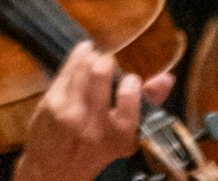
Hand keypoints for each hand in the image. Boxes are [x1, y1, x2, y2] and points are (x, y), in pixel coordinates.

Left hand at [12, 42, 173, 180]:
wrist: (55, 167)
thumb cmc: (96, 148)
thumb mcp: (126, 135)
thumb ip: (148, 105)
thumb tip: (166, 77)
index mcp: (119, 135)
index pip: (129, 98)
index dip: (131, 82)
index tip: (130, 80)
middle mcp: (93, 124)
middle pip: (99, 76)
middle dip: (107, 62)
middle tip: (109, 61)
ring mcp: (69, 112)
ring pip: (81, 69)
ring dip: (91, 57)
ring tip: (96, 56)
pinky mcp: (50, 102)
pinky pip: (66, 71)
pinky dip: (76, 57)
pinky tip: (83, 51)